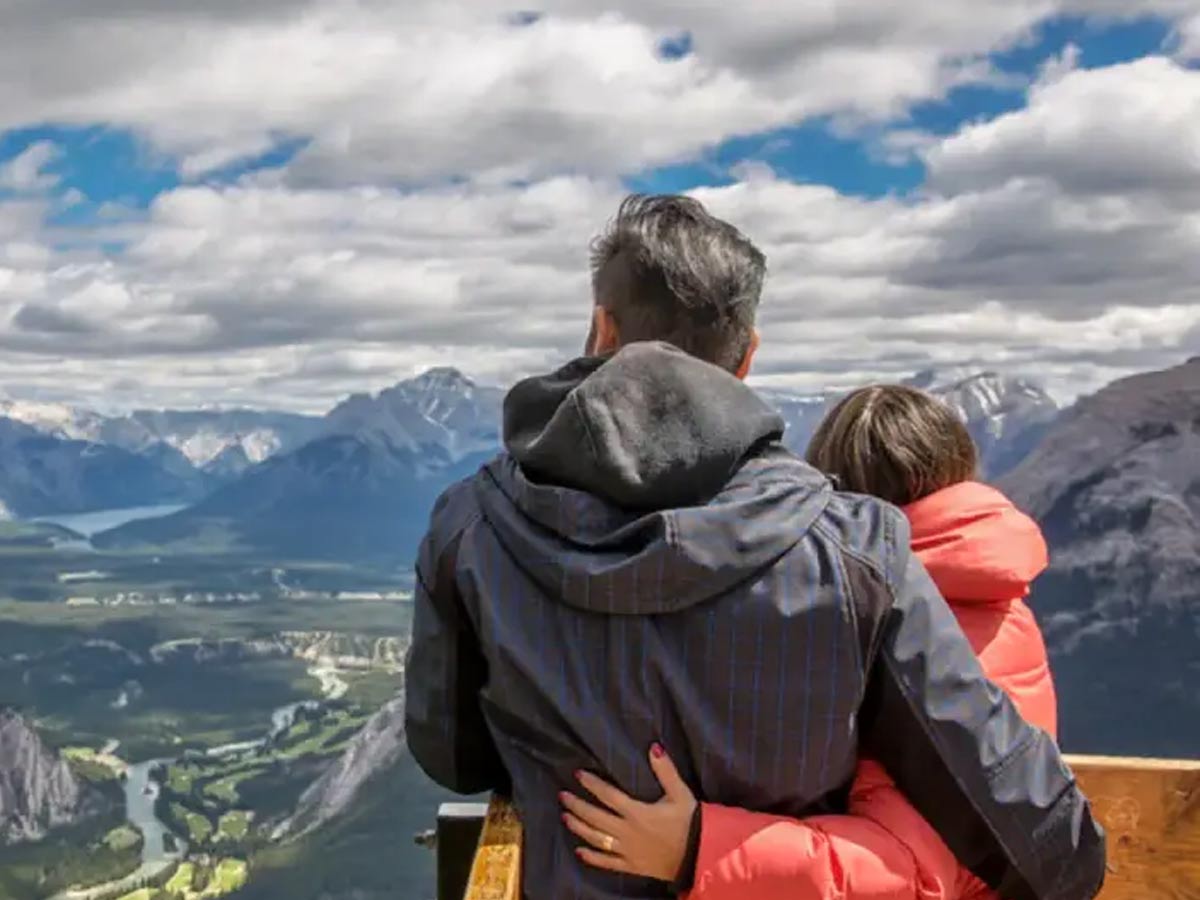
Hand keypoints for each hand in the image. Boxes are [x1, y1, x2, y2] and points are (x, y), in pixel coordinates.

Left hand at [559, 743, 697, 882]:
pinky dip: (592, 858)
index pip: (608, 795)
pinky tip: (579, 852)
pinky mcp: (631, 866)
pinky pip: (607, 863)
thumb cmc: (690, 822)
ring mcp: (627, 851)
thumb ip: (666, 771)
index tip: (578, 774)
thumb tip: (654, 747)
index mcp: (637, 812)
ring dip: (579, 828)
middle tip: (563, 796)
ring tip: (565, 817)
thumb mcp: (680, 793)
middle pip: (596, 817)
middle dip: (577, 806)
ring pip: (596, 839)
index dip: (592, 784)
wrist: (699, 856)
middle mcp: (627, 832)